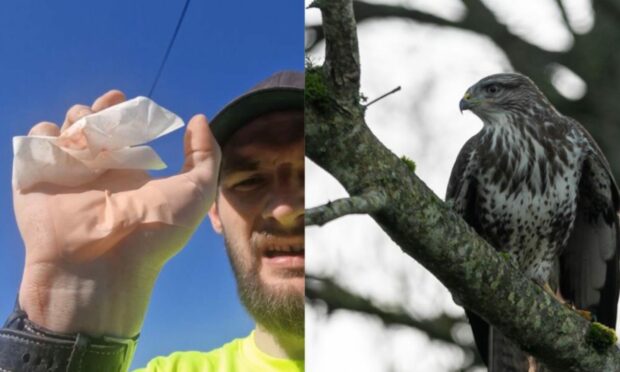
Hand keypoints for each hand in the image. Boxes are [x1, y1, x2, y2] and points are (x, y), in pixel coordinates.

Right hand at [13, 90, 220, 336]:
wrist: (103, 266)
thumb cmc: (154, 232)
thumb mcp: (196, 192)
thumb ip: (204, 156)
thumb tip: (199, 119)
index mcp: (129, 172)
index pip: (122, 132)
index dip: (123, 112)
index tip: (127, 102)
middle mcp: (97, 171)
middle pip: (92, 125)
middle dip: (98, 109)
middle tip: (108, 104)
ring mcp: (67, 174)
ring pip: (63, 129)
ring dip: (75, 117)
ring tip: (87, 128)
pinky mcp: (36, 179)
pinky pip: (35, 143)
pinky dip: (46, 134)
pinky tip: (63, 142)